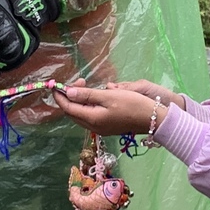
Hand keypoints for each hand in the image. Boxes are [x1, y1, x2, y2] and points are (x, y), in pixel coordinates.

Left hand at [53, 81, 176, 135]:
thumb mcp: (109, 96)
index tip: (57, 84)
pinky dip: (85, 106)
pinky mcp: (107, 127)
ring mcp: (100, 128)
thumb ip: (87, 95)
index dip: (60, 96)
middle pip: (72, 112)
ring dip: (78, 101)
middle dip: (69, 97)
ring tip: (84, 86)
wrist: (152, 119)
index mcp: (92, 119)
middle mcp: (93, 126)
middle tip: (79, 81)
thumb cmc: (132, 105)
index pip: (68, 107)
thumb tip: (68, 92)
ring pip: (80, 115)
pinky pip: (89, 117)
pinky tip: (93, 97)